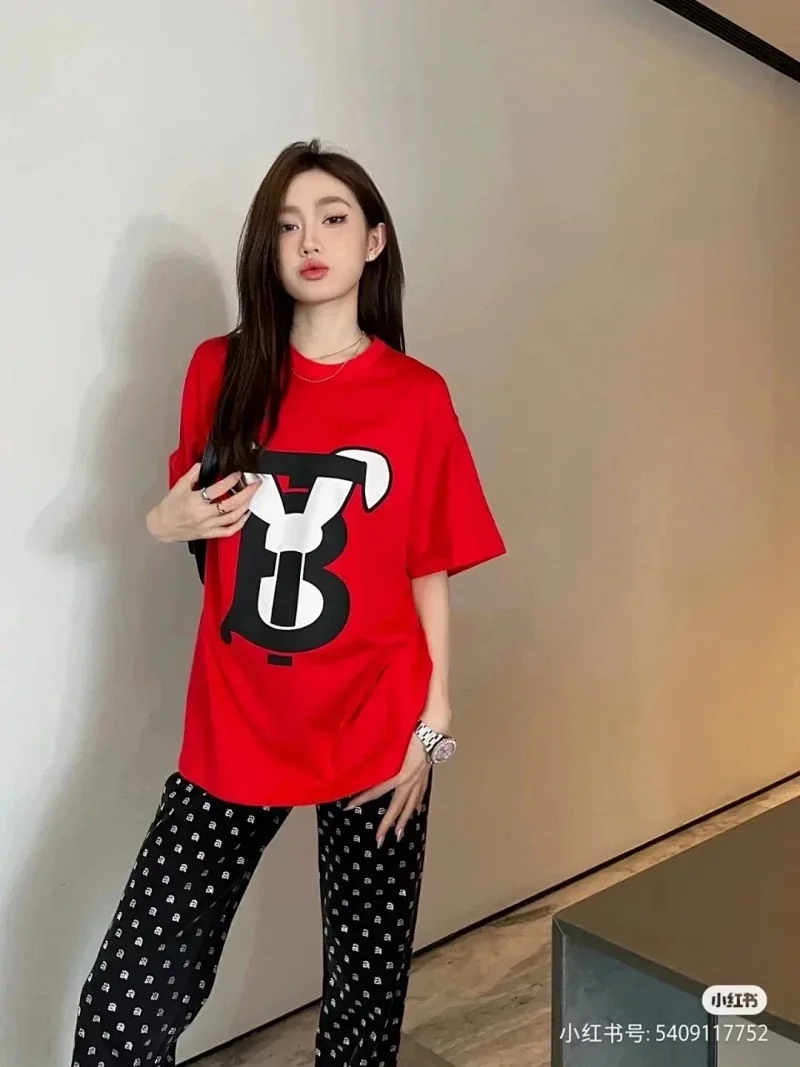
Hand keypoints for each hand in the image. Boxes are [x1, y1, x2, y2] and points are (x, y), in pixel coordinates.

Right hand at [146, 462, 259, 543]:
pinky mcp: (209, 534)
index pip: (217, 489)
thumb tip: (201, 465)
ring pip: (232, 517)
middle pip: (230, 504)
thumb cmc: (169, 508)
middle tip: (254, 485)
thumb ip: (192, 475)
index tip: (238, 474)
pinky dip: (240, 524)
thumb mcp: (179, 487)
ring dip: (245, 506)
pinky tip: (245, 515)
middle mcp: (203, 514)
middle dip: (246, 493)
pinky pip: (228, 531)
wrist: (161, 526)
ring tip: (251, 497)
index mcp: (195, 501)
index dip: (230, 481)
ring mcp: (208, 526)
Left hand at [346, 732, 429, 847]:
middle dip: (387, 823)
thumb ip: (378, 749)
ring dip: (403, 819)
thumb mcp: (394, 739)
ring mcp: (420, 777)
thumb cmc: (413, 727)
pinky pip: (420, 793)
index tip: (349, 808)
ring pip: (411, 803)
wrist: (434, 724)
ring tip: (398, 835)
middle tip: (379, 840)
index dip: (363, 799)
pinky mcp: (426, 772)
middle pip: (397, 805)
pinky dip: (416, 804)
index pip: (378, 790)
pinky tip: (415, 810)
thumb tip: (356, 750)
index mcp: (402, 773)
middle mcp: (411, 779)